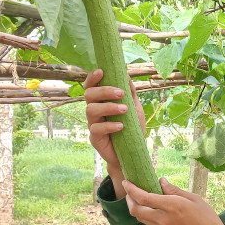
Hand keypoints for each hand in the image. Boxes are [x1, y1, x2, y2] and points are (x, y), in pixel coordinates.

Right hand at [84, 69, 145, 196]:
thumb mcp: (134, 109)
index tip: (102, 71)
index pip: (91, 87)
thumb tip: (127, 74)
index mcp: (101, 102)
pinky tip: (121, 126)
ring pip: (91, 110)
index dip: (92, 78)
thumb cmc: (132, 129)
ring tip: (124, 110)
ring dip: (108, 107)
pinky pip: (96, 129)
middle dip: (104, 91)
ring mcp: (93, 125)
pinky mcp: (95, 139)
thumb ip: (130, 93)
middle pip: (89, 95)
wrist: (133, 152)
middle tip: (121, 93)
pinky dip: (109, 125)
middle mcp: (94, 112)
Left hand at [123, 178, 224, 224]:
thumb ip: (175, 191)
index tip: (126, 182)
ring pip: (139, 217)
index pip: (144, 197)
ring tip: (137, 197)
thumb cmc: (207, 218)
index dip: (132, 189)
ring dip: (134, 207)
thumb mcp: (194, 199)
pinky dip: (143, 214)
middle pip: (135, 209)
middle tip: (130, 189)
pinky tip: (149, 208)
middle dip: (129, 199)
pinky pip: (147, 223)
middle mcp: (163, 218)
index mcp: (171, 206)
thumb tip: (161, 182)